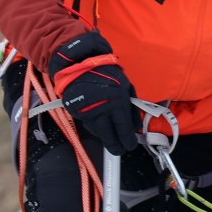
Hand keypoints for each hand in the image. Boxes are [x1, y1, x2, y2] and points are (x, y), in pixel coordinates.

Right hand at [49, 31, 138, 155]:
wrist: (78, 61)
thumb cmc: (106, 70)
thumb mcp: (125, 84)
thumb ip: (132, 105)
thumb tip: (135, 124)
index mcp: (117, 100)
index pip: (124, 126)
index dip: (127, 139)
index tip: (130, 146)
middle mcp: (102, 107)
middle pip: (109, 134)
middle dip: (115, 145)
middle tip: (119, 151)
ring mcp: (87, 109)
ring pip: (97, 131)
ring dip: (105, 137)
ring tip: (112, 141)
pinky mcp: (75, 110)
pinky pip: (87, 123)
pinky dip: (94, 126)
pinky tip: (100, 127)